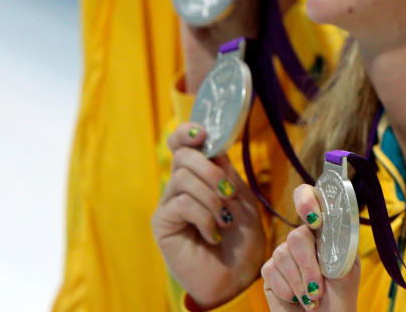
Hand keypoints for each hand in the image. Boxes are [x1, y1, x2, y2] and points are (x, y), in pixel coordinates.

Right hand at [152, 122, 267, 307]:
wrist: (239, 273)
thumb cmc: (243, 236)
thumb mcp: (242, 197)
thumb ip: (225, 172)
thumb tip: (211, 148)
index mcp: (202, 173)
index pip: (183, 142)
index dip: (187, 132)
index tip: (202, 133)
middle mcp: (182, 184)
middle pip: (183, 155)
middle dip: (210, 171)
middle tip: (229, 194)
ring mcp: (170, 202)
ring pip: (182, 178)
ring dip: (212, 198)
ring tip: (225, 220)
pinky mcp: (162, 223)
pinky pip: (181, 204)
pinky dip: (205, 217)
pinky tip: (214, 234)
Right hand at [262, 185, 360, 311]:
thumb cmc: (340, 297)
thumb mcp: (347, 270)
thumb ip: (338, 245)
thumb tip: (322, 229)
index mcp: (324, 232)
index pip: (310, 199)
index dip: (307, 201)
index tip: (314, 220)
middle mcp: (303, 240)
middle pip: (297, 235)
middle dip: (309, 265)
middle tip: (319, 286)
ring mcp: (285, 254)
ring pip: (283, 254)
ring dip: (300, 282)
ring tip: (312, 296)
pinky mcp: (270, 272)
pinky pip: (271, 270)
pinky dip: (287, 289)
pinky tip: (298, 298)